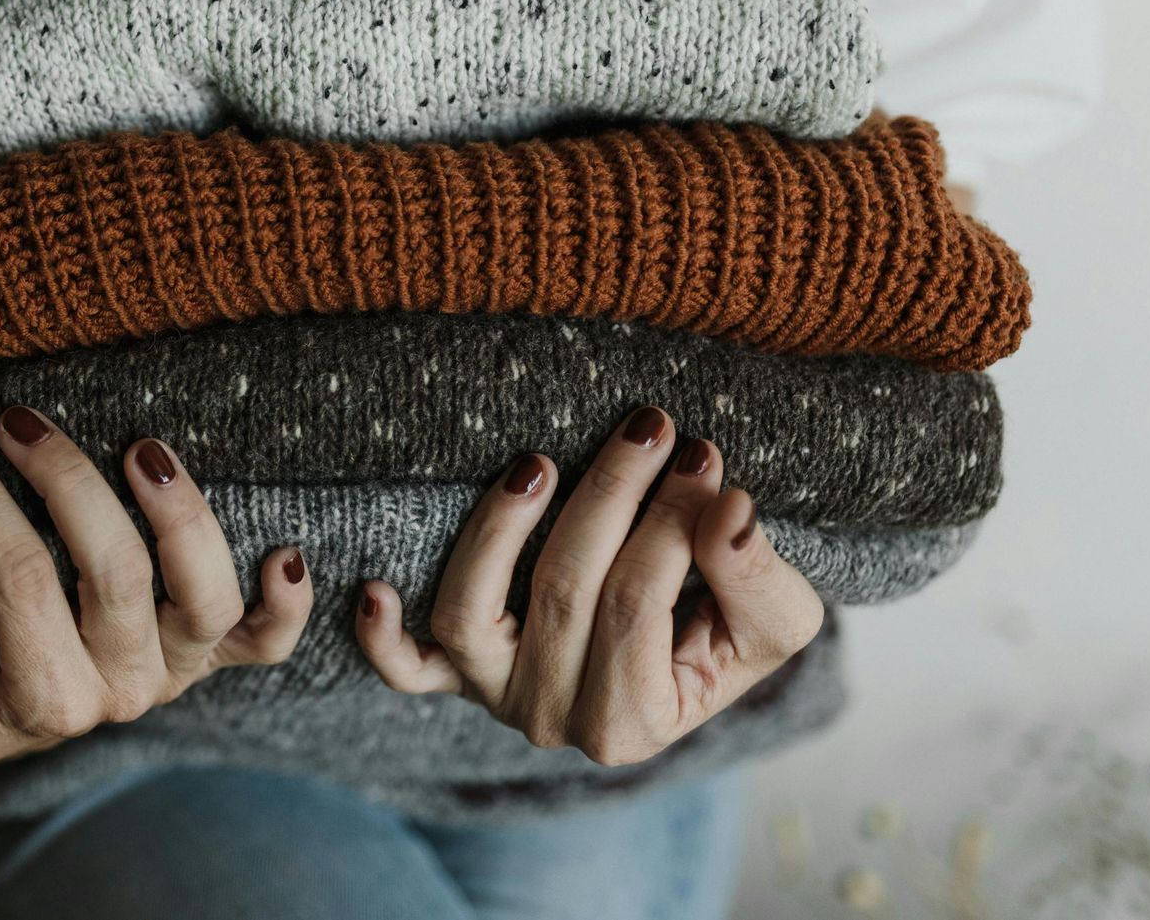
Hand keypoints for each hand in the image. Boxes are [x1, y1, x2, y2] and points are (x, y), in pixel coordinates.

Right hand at [0, 407, 313, 776]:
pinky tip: (285, 551)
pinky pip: (270, 639)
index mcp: (47, 700)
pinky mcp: (218, 651)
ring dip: (179, 515)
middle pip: (112, 573)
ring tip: (138, 446)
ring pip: (204, 596)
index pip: (17, 582)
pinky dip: (287, 601)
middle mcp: (124, 686)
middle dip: (62, 481)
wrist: (6, 725)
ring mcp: (180, 666)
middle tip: (16, 419)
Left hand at [355, 407, 823, 765]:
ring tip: (538, 462)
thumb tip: (728, 509)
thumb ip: (755, 573)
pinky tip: (374, 586)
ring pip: (469, 614)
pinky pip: (403, 666)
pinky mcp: (452, 670)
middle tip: (650, 426)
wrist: (688, 653)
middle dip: (610, 497)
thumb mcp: (775, 617)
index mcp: (633, 724)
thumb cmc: (728, 629)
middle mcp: (552, 720)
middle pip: (561, 592)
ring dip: (498, 529)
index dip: (669, 523)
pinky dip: (383, 635)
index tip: (701, 453)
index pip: (637, 604)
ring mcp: (493, 695)